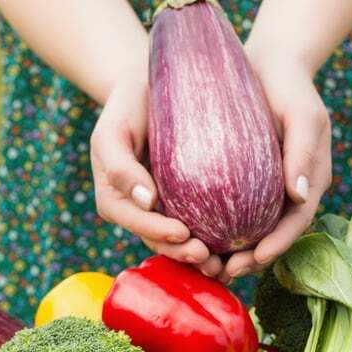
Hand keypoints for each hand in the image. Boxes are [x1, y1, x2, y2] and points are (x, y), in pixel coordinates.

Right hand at [90, 78, 214, 267]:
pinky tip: (237, 248)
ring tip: (224, 265)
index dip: (157, 232)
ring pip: (179, 242)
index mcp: (116, 199)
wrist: (151, 87)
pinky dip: (215, 240)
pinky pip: (200, 225)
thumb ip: (120, 165)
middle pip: (158, 241)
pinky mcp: (186, 203)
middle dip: (181, 253)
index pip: (135, 222)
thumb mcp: (114, 130)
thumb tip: (147, 201)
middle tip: (208, 257)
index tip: (182, 233)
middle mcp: (139, 211)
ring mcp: (162, 210)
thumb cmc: (128, 105)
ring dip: (199, 257)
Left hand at [216, 50, 331, 282]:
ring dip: (231, 252)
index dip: (277, 246)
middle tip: (223, 272)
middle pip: (272, 236)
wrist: (269, 63)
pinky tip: (193, 238)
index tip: (254, 260)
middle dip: (251, 259)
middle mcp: (288, 192)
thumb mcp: (303, 114)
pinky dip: (216, 229)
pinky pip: (232, 212)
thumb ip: (303, 152)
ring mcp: (266, 188)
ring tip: (206, 266)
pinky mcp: (242, 181)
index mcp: (309, 182)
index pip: (296, 223)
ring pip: (250, 230)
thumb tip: (298, 196)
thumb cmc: (290, 86)